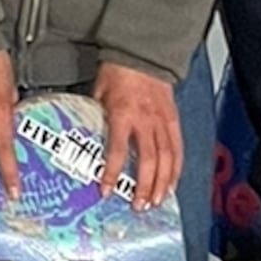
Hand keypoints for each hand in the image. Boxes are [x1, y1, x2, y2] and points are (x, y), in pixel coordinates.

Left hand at [94, 63, 180, 209]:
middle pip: (149, 160)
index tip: (105, 190)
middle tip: (138, 206)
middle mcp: (146, 121)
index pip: (118, 150)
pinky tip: (172, 184)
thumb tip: (82, 139)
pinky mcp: (174, 120)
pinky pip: (178, 148)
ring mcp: (163, 121)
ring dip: (162, 183)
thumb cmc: (117, 72)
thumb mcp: (97, 93)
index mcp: (123, 114)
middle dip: (144, 186)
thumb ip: (94, 117)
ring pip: (167, 159)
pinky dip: (176, 169)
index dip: (111, 173)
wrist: (142, 54)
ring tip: (156, 202)